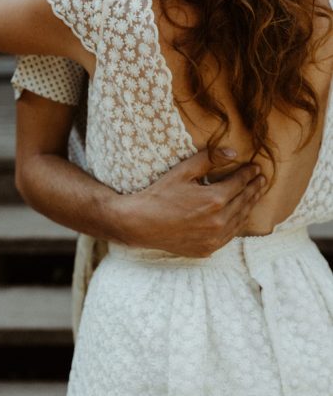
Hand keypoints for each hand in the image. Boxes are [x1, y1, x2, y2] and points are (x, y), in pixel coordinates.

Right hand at [117, 148, 264, 257]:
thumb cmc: (160, 194)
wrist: (141, 223)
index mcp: (215, 200)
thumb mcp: (183, 171)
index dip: (249, 174)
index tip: (256, 167)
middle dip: (254, 188)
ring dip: (249, 206)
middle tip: (262, 179)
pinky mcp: (208, 249)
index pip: (239, 183)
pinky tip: (239, 216)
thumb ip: (209, 159)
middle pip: (244, 201)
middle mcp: (219, 221)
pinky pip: (230, 235)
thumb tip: (233, 152)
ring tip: (255, 195)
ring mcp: (214, 238)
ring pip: (240, 220)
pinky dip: (238, 223)